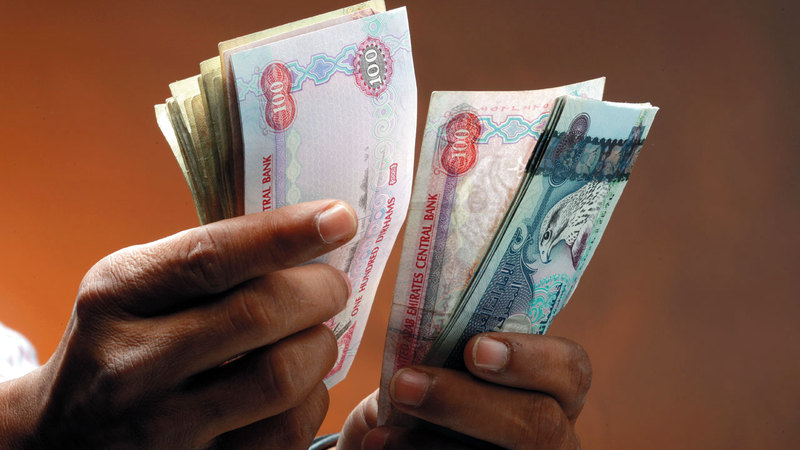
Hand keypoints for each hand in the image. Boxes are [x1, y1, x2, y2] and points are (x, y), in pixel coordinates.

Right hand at [0, 199, 357, 448]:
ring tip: (314, 337)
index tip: (341, 217)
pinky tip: (299, 387)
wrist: (63, 438)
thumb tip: (311, 236)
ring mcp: (162, 430)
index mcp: (116, 297)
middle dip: (320, 291)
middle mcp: (132, 365)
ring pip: (283, 378)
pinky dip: (311, 400)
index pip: (212, 257)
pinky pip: (286, 433)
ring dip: (320, 348)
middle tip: (333, 286)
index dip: (287, 233)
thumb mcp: (134, 290)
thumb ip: (205, 263)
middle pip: (259, 315)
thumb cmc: (121, 344)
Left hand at [339, 333, 591, 449]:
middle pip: (539, 423)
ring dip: (433, 439)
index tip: (473, 348)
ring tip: (379, 425)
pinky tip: (378, 443)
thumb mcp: (441, 367)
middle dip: (469, 402)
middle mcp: (554, 435)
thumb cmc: (430, 396)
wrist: (402, 442)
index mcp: (552, 389)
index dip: (530, 358)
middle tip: (405, 383)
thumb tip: (418, 329)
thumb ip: (445, 348)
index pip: (571, 369)